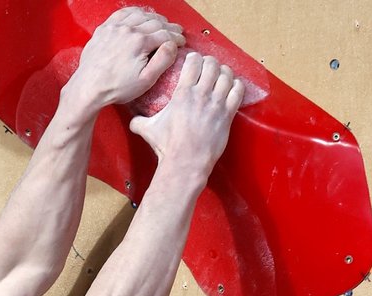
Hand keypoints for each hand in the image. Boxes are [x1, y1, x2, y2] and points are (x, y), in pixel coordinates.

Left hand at [65, 7, 184, 109]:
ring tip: (162, 23)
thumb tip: (172, 45)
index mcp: (140, 42)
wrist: (89, 87)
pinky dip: (134, 12)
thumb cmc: (116, 88)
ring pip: (140, 15)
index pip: (165, 34)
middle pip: (155, 23)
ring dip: (154, 18)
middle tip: (176, 31)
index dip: (176, 37)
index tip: (181, 41)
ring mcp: (115, 27)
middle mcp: (128, 30)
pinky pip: (122, 14)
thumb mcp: (145, 80)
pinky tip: (140, 16)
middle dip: (169, 27)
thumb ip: (163, 61)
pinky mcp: (104, 29)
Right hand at [128, 53, 244, 175]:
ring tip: (221, 73)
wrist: (186, 162)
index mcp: (182, 94)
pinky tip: (233, 85)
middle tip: (207, 65)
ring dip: (224, 71)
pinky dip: (236, 85)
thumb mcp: (148, 130)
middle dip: (210, 62)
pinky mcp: (227, 115)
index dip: (194, 57)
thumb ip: (139, 121)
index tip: (193, 59)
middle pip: (212, 65)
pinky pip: (238, 92)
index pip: (193, 63)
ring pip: (227, 75)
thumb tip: (133, 120)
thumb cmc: (168, 146)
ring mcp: (216, 104)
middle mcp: (201, 95)